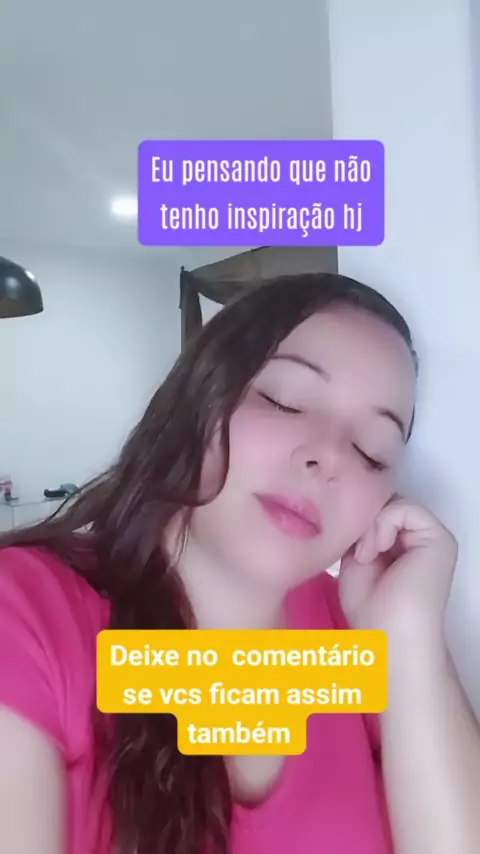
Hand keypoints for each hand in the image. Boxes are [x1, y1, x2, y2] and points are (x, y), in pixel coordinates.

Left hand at [338, 498, 457, 650]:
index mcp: (403, 545)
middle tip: (356, 551)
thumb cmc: (370, 608)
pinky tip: (375, 550)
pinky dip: (383, 524)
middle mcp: (420, 539)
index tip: (345, 545)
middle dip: (364, 521)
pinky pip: (405, 508)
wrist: (388, 634)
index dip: (358, 520)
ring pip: (392, 503)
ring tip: (365, 555)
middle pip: (385, 503)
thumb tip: (357, 506)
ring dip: (371, 525)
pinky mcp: (439, 538)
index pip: (378, 511)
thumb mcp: (356, 558)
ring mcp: (432, 537)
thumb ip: (361, 531)